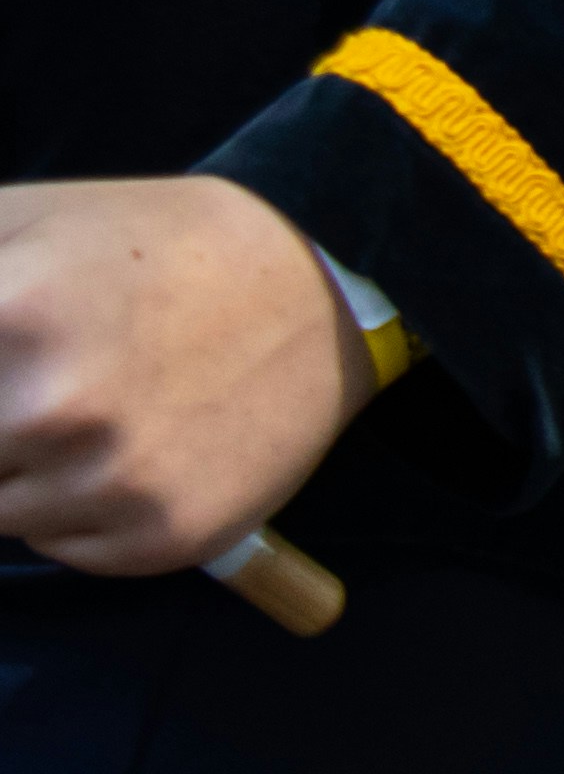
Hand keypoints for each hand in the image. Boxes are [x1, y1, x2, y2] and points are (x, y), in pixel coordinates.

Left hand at [0, 177, 376, 575]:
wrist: (321, 276)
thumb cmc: (144, 244)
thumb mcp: (15, 222)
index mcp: (6, 315)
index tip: (0, 395)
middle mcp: (51, 409)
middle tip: (34, 395)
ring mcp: (110, 479)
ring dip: (17, 475)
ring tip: (87, 407)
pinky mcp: (161, 535)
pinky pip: (61, 551)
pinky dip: (76, 512)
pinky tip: (130, 445)